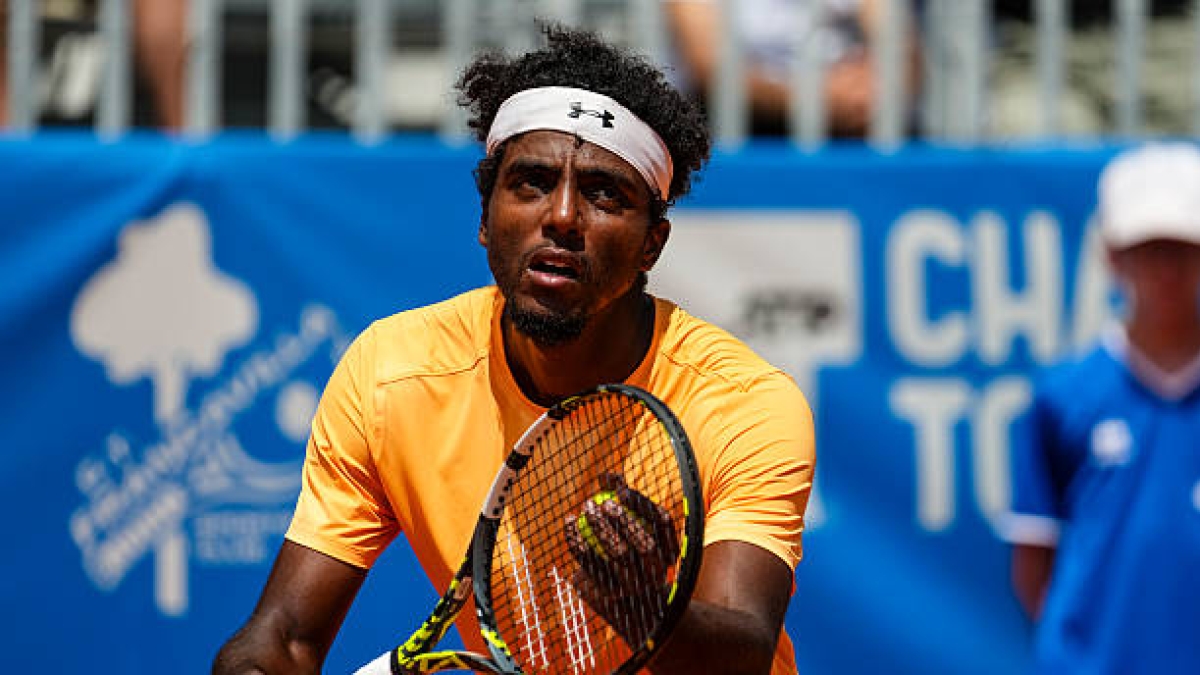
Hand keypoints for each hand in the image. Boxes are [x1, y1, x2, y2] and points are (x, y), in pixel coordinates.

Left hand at [563, 472, 679, 645]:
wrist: (616, 582)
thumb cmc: (625, 539)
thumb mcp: (628, 516)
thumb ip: (619, 494)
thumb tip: (606, 475)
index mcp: (670, 549)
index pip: (663, 522)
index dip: (643, 505)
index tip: (622, 490)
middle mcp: (658, 570)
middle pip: (644, 544)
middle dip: (623, 521)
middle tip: (604, 502)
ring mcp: (635, 585)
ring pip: (619, 555)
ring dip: (601, 528)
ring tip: (588, 506)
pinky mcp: (610, 591)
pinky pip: (591, 562)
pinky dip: (578, 540)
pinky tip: (568, 520)